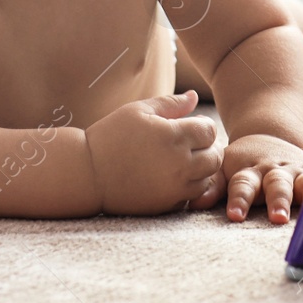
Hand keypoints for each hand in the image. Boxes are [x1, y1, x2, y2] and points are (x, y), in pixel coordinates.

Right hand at [85, 90, 223, 214]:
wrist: (87, 174)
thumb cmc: (111, 136)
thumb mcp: (139, 111)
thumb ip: (171, 103)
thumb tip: (194, 96)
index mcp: (174, 136)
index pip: (210, 131)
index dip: (203, 126)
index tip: (190, 125)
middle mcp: (179, 164)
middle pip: (215, 156)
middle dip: (208, 148)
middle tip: (192, 143)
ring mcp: (174, 188)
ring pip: (207, 178)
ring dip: (201, 169)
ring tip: (182, 160)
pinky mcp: (166, 205)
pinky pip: (191, 196)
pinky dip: (189, 187)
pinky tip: (172, 177)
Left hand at [194, 133, 302, 224]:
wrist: (272, 137)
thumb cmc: (244, 164)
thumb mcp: (226, 169)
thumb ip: (212, 186)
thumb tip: (193, 202)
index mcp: (248, 171)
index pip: (243, 185)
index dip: (239, 199)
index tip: (235, 215)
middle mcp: (273, 172)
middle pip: (276, 185)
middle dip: (277, 200)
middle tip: (277, 217)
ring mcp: (295, 174)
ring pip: (301, 186)